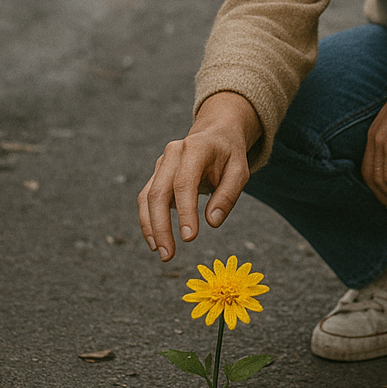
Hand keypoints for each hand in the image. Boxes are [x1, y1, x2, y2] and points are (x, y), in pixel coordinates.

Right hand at [137, 91, 261, 261]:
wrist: (216, 133)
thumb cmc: (230, 154)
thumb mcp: (240, 170)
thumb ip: (228, 195)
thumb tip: (212, 222)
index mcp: (196, 148)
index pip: (185, 182)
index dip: (185, 212)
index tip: (190, 238)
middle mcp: (173, 153)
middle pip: (159, 192)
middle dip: (161, 226)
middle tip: (168, 255)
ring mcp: (162, 163)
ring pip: (148, 197)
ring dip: (151, 227)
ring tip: (161, 252)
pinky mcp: (157, 174)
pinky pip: (146, 198)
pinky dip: (148, 220)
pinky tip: (155, 240)